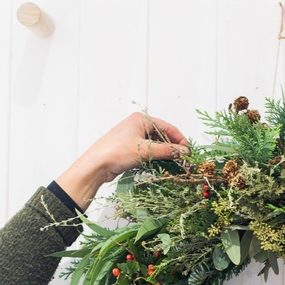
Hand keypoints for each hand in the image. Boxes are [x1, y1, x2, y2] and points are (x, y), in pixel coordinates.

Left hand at [55, 112, 189, 210]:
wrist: (96, 164)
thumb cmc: (117, 152)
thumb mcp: (146, 150)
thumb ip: (167, 151)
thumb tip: (184, 152)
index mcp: (141, 119)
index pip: (168, 127)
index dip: (180, 140)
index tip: (188, 152)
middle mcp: (138, 125)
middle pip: (162, 135)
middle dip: (173, 147)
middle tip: (183, 160)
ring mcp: (134, 137)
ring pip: (156, 144)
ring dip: (165, 153)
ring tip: (175, 164)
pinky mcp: (130, 148)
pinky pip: (149, 151)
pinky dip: (157, 157)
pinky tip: (163, 165)